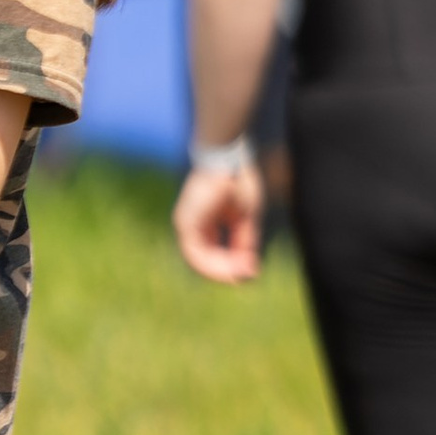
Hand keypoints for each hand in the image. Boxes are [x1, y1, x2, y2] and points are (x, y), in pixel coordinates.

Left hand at [172, 157, 262, 283]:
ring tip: (238, 275)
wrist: (228, 157)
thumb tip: (249, 270)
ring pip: (198, 259)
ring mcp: (186, 223)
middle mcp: (192, 224)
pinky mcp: (185, 222)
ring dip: (220, 270)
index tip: (248, 273)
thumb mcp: (247, 217)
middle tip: (244, 278)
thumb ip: (245, 242)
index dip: (230, 265)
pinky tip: (229, 268)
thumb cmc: (238, 180)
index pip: (214, 251)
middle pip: (205, 258)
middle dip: (226, 270)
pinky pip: (196, 252)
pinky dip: (213, 263)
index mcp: (206, 222)